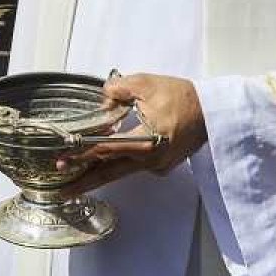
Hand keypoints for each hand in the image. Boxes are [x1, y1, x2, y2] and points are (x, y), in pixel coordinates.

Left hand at [58, 73, 206, 195]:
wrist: (213, 112)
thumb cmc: (182, 96)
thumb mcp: (146, 83)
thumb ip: (117, 90)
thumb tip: (102, 100)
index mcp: (145, 141)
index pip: (105, 150)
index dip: (81, 155)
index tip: (62, 161)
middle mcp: (150, 159)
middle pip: (110, 172)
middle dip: (84, 182)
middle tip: (62, 191)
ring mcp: (157, 166)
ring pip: (121, 171)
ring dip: (98, 175)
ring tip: (76, 182)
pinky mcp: (162, 165)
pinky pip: (136, 166)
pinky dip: (119, 164)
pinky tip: (106, 162)